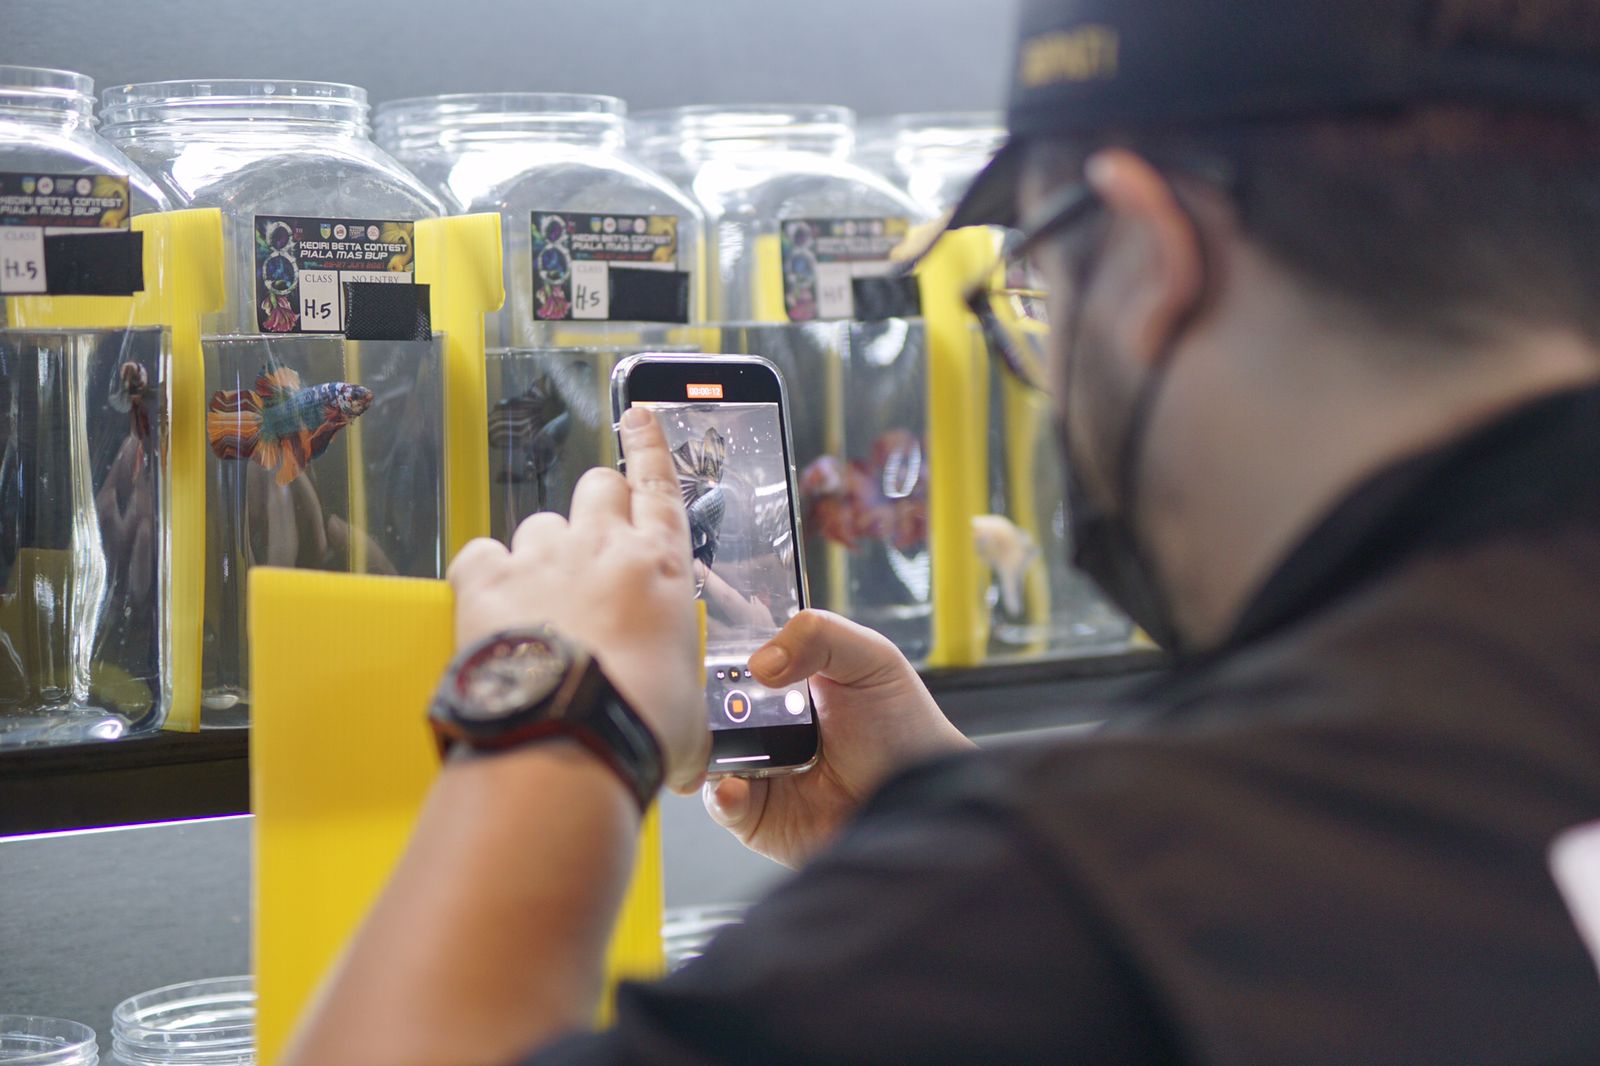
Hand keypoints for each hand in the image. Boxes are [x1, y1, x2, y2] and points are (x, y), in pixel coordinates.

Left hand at [447, 408, 709, 793]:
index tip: (639, 416)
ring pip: (539, 523)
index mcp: (663, 568)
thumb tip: (691, 762)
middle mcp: (604, 547)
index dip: (650, 444)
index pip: (660, 484)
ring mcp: (543, 558)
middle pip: (598, 486)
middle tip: (592, 548)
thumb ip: (685, 715)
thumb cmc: (636, 725)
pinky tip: (493, 610)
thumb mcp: (686, 718)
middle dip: (596, 506)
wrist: (569, 738)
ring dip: (541, 554)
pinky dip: (485, 576)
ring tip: (542, 607)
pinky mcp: (487, 579)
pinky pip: (480, 554)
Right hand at [703, 610, 972, 866]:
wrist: (927, 801)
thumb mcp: (871, 659)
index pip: (734, 647)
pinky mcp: (757, 813)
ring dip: (703, 745)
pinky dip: (721, 793)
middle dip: (696, 694)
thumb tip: (760, 664)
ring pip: (706, 750)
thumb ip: (820, 635)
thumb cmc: (906, 728)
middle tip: (696, 691)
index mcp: (786, 675)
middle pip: (709, 700)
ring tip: (716, 741)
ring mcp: (756, 765)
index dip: (709, 635)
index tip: (685, 619)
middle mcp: (763, 719)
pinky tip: (737, 785)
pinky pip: (721, 800)